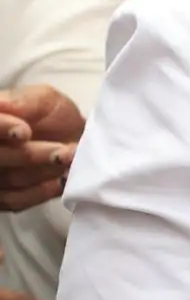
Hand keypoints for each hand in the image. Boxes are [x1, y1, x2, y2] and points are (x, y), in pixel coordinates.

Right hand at [0, 86, 82, 212]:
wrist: (72, 137)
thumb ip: (23, 102)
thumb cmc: (52, 116)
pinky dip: (39, 192)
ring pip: (8, 179)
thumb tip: (2, 105)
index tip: (24, 132)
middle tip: (62, 152)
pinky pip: (15, 200)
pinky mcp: (3, 197)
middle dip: (28, 155)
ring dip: (41, 172)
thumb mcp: (42, 99)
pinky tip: (59, 181)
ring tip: (69, 160)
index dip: (1, 129)